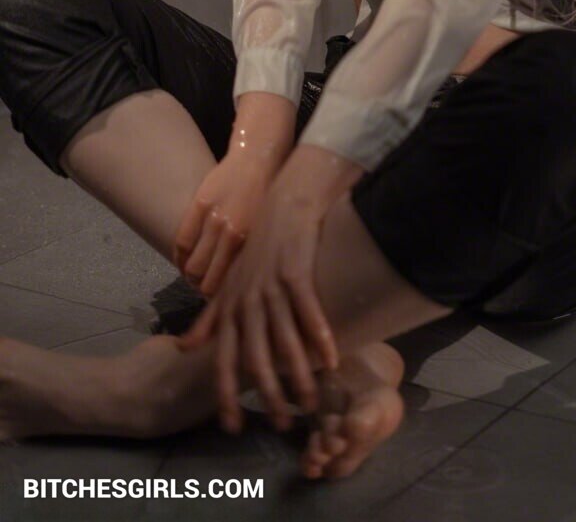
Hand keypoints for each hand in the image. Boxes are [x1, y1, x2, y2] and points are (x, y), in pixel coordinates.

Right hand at [172, 151, 278, 297]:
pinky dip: (180, 256)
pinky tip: (184, 260)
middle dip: (203, 290)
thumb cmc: (269, 196)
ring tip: (196, 276)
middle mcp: (230, 233)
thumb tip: (242, 287)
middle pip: (205, 279)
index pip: (227, 285)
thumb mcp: (267, 231)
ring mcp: (212, 219)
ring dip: (190, 275)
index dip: (220, 298)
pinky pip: (181, 240)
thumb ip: (253, 255)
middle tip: (206, 290)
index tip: (221, 301)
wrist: (259, 158)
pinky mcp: (198, 205)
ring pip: (191, 264)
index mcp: (251, 243)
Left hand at [175, 176, 339, 433]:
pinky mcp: (295, 274)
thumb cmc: (257, 249)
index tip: (232, 426)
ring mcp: (270, 288)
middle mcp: (246, 302)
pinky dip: (320, 337)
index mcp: (229, 309)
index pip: (223, 359)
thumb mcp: (227, 285)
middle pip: (255, 358)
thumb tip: (185, 349)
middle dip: (269, 395)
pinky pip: (309, 313)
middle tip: (284, 423)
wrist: (282, 208)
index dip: (225, 393)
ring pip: (284, 341)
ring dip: (299, 374)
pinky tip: (332, 360)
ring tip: (312, 401)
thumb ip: (209, 319)